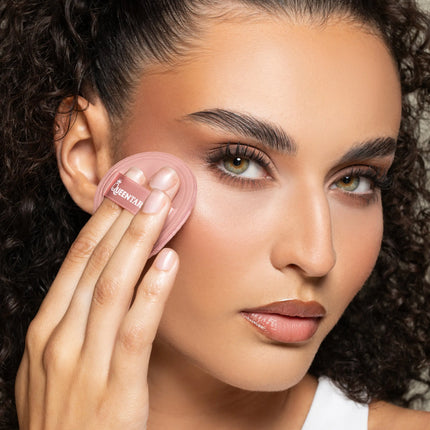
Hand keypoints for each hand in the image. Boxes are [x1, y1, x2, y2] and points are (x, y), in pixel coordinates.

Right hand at [15, 166, 179, 429]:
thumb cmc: (68, 414)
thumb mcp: (58, 362)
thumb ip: (78, 319)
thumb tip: (106, 273)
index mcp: (48, 327)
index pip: (80, 256)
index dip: (106, 215)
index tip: (129, 183)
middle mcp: (61, 338)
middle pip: (97, 259)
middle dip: (126, 211)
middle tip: (153, 174)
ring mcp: (86, 364)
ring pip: (114, 285)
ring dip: (140, 237)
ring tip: (163, 201)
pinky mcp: (116, 391)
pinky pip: (134, 331)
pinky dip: (151, 292)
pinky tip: (169, 261)